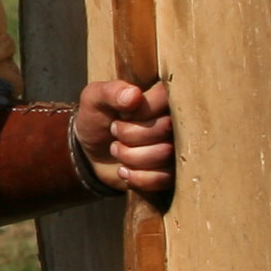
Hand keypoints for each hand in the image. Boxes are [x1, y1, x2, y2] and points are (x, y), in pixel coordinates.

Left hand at [72, 77, 174, 201]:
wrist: (92, 154)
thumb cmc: (98, 120)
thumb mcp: (94, 99)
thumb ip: (111, 92)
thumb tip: (134, 95)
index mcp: (161, 97)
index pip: (165, 99)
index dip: (139, 111)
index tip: (122, 114)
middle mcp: (176, 121)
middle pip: (166, 127)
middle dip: (130, 135)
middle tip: (115, 132)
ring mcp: (177, 148)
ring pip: (165, 154)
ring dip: (130, 156)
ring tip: (118, 150)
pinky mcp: (173, 173)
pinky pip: (163, 178)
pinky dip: (137, 177)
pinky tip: (125, 170)